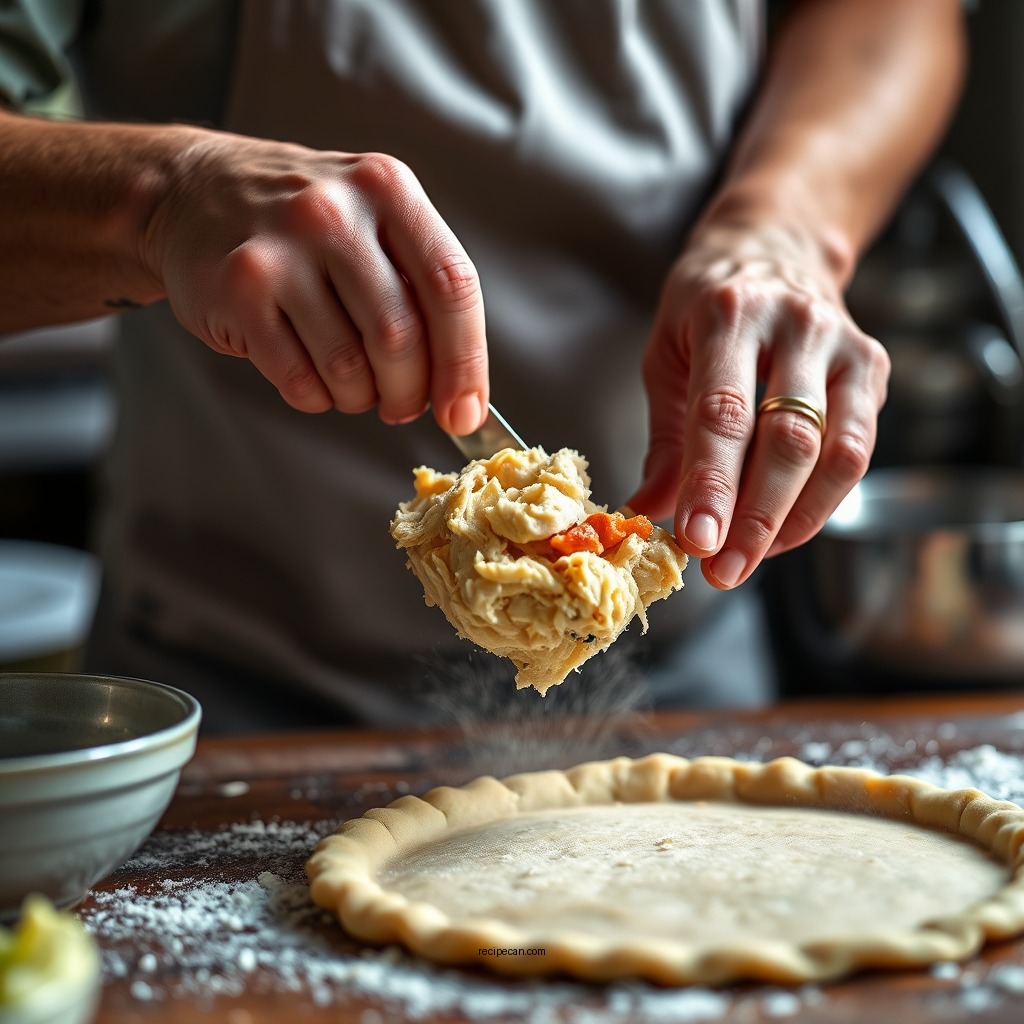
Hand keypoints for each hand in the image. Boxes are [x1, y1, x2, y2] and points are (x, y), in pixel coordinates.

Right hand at [143, 130, 487, 433]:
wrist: (192, 191)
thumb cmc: (302, 223)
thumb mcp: (372, 220)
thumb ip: (419, 287)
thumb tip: (462, 390)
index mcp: (388, 189)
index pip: (452, 286)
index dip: (465, 363)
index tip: (466, 413)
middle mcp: (335, 213)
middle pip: (401, 337)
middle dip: (410, 392)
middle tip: (402, 405)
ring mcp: (281, 251)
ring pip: (349, 368)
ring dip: (360, 398)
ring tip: (351, 385)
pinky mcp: (238, 292)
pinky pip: (299, 380)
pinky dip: (316, 398)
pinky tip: (310, 376)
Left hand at [627, 218, 889, 588]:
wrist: (775, 245)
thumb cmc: (706, 307)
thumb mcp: (665, 357)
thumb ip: (664, 439)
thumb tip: (646, 512)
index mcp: (728, 314)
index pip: (723, 412)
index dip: (712, 484)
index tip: (697, 541)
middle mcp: (795, 325)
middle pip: (787, 439)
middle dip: (754, 518)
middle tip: (722, 570)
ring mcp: (843, 345)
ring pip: (834, 452)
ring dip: (791, 520)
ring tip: (749, 561)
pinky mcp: (873, 366)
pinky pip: (857, 450)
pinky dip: (821, 501)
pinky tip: (784, 529)